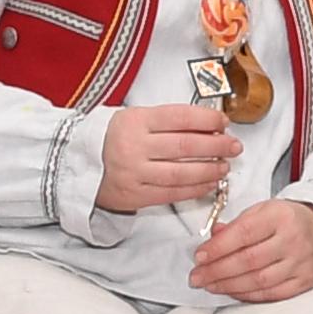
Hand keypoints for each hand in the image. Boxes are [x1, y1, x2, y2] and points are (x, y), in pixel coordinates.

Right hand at [97, 102, 239, 211]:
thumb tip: (210, 125)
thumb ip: (169, 121)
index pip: (181, 118)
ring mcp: (134, 173)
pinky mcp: (135, 195)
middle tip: (234, 146)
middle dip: (217, 147)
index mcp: (136, 121)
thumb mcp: (136, 118)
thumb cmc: (114, 137)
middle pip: (186, 147)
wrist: (78, 162)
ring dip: (209, 171)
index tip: (224, 123)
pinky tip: (209, 183)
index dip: (208, 121)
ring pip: (182, 174)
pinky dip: (195, 189)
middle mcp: (134, 146)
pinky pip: (172, 193)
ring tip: (224, 167)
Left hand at [189, 200, 312, 302]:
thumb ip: (235, 225)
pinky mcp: (304, 281)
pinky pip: (271, 294)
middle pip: (249, 260)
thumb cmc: (285, 220)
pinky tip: (231, 291)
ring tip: (209, 285)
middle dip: (217, 271)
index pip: (244, 233)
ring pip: (259, 280)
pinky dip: (247, 295)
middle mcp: (294, 239)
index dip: (218, 248)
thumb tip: (211, 241)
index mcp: (280, 216)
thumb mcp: (261, 211)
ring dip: (228, 285)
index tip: (199, 257)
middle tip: (197, 277)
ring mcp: (301, 263)